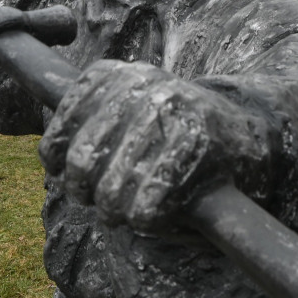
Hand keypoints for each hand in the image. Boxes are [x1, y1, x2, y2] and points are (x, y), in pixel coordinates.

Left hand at [38, 60, 269, 233]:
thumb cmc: (171, 136)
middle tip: (106, 200)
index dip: (60, 165)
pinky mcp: (196, 145)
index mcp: (114, 74)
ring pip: (111, 193)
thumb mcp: (126, 114)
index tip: (74, 174)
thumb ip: (87, 128)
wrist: (246, 136)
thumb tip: (52, 160)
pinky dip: (149, 222)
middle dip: (88, 194)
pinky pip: (145, 210)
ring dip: (119, 213)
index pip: (59, 135)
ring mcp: (169, 112)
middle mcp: (140, 85)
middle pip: (83, 164)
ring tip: (133, 206)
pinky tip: (163, 210)